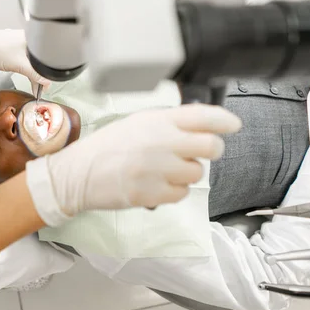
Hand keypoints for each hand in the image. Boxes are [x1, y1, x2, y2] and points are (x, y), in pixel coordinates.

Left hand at [0, 18, 49, 95]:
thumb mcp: (19, 65)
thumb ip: (34, 74)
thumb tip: (45, 81)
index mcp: (33, 40)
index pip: (46, 59)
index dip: (47, 75)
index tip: (45, 86)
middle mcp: (28, 39)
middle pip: (39, 60)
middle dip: (39, 75)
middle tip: (38, 87)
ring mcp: (19, 41)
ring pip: (30, 59)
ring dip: (31, 71)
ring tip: (31, 83)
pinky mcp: (11, 45)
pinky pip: (23, 57)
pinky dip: (24, 66)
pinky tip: (22, 72)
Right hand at [26, 104, 241, 226]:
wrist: (77, 174)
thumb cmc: (106, 147)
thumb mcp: (136, 124)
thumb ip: (167, 123)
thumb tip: (201, 126)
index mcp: (156, 120)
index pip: (203, 115)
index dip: (224, 121)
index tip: (232, 126)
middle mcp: (160, 141)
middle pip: (210, 147)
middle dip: (212, 150)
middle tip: (200, 153)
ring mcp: (157, 169)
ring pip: (197, 173)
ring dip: (187, 173)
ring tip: (165, 171)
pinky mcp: (152, 193)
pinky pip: (181, 194)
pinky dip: (174, 191)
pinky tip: (157, 185)